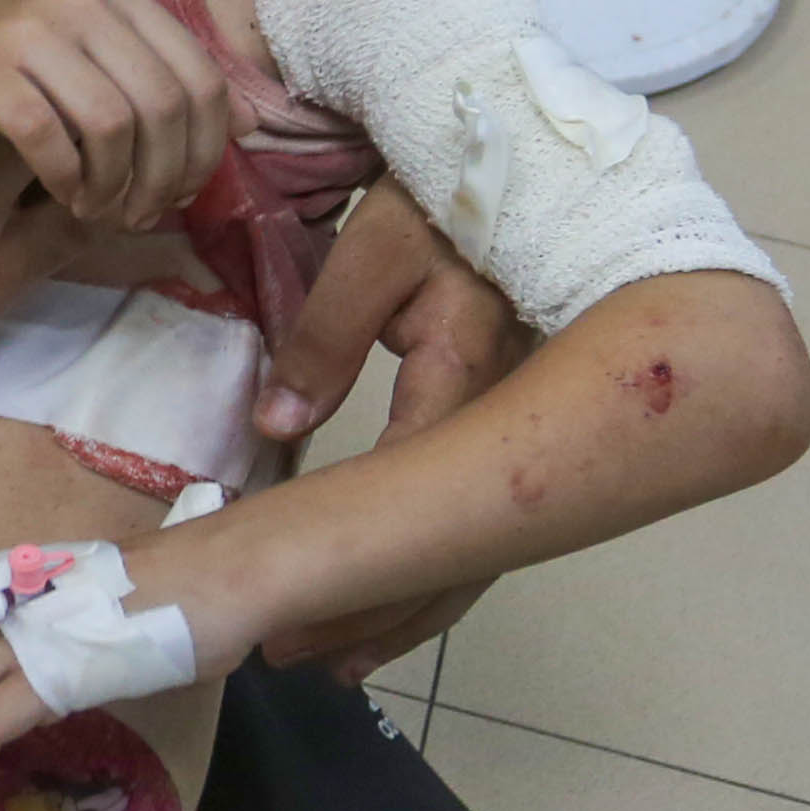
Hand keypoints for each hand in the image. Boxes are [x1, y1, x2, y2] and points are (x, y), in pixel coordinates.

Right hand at [0, 0, 234, 227]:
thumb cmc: (12, 70)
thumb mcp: (98, 65)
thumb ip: (169, 84)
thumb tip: (256, 126)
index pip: (201, 80)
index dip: (205, 149)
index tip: (181, 192)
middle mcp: (81, 4)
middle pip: (162, 106)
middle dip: (162, 176)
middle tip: (139, 212)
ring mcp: (31, 33)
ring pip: (112, 125)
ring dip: (115, 185)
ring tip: (100, 208)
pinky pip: (50, 139)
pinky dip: (68, 181)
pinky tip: (64, 195)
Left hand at [243, 185, 529, 675]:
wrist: (530, 150)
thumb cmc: (445, 189)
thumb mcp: (375, 247)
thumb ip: (324, 335)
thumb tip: (278, 423)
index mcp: (471, 381)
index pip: (406, 504)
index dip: (351, 569)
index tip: (286, 616)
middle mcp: (512, 421)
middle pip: (451, 550)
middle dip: (376, 613)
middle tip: (301, 661)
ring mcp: (530, 427)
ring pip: (475, 542)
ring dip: (407, 602)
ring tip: (343, 657)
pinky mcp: (529, 418)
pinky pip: (484, 509)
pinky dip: (440, 560)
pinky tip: (404, 586)